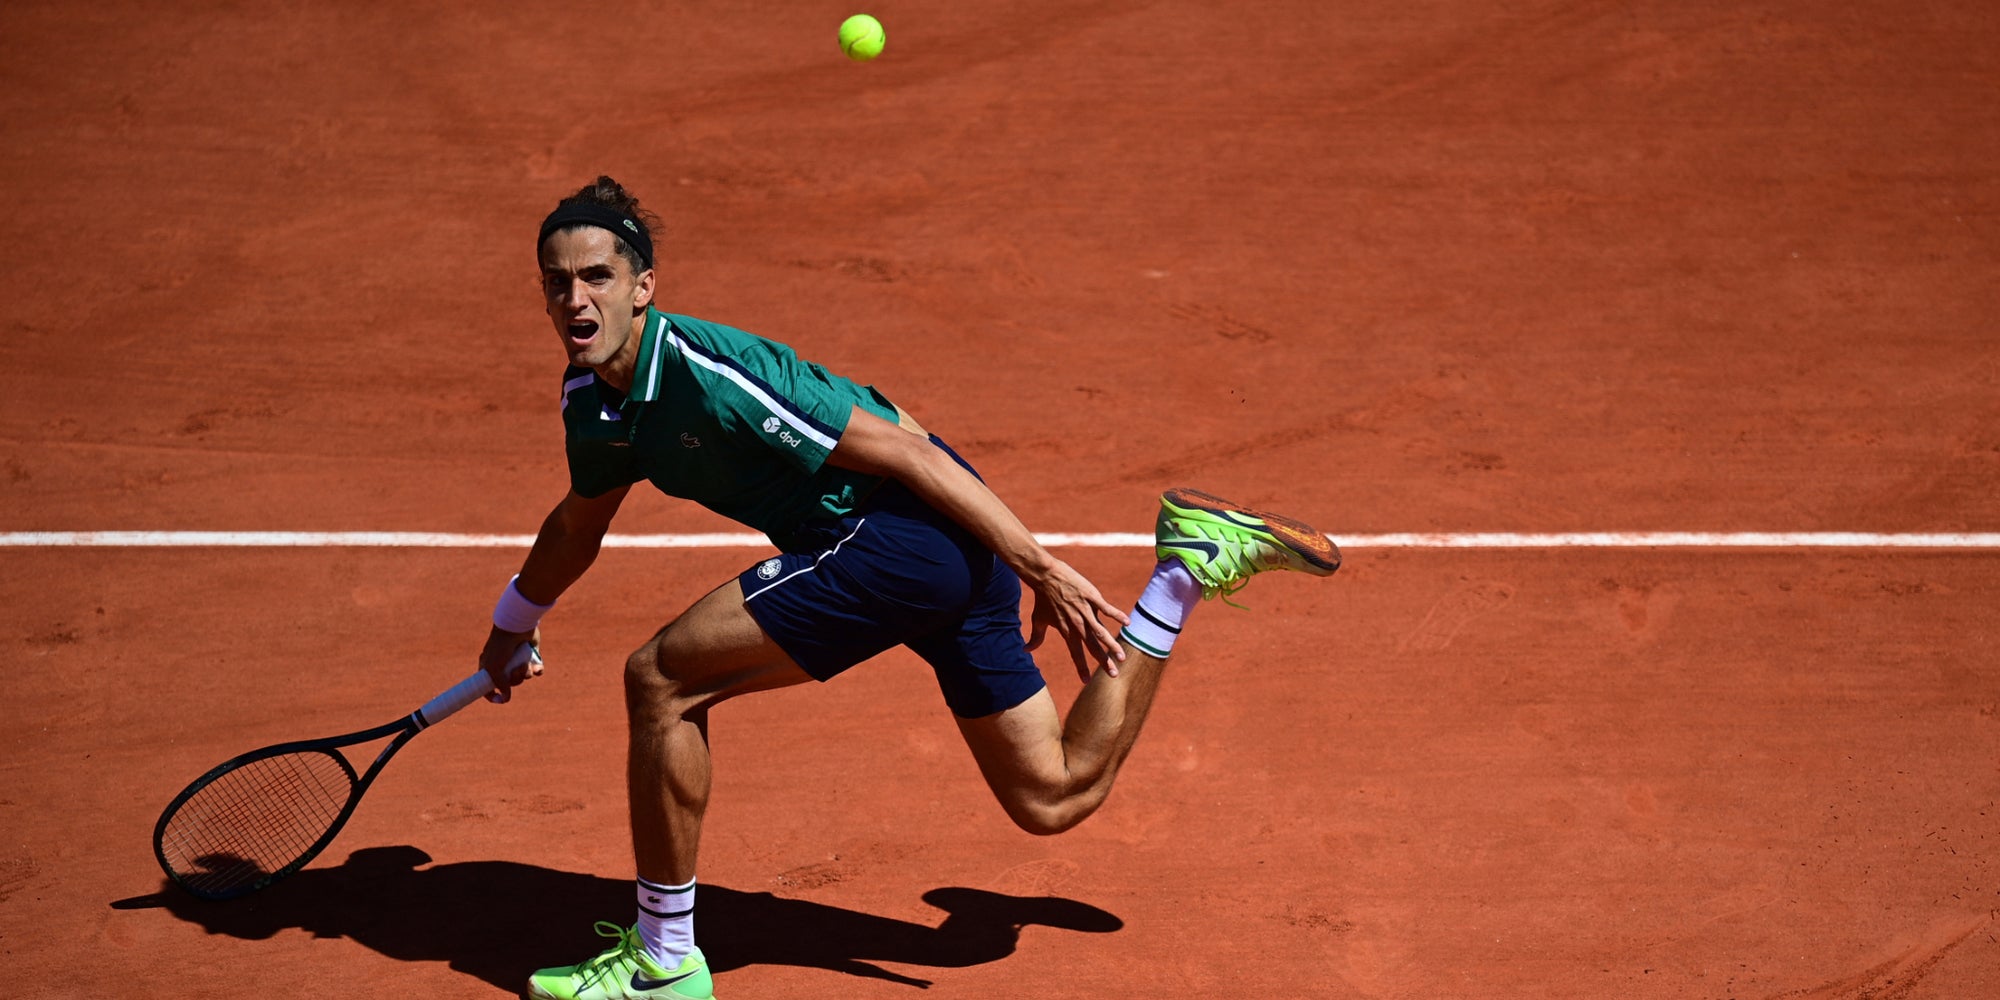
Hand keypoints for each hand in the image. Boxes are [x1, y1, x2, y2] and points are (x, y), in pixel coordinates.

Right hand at [478, 626, 542, 703]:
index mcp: (490, 665)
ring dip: (526, 673)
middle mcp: (504, 663)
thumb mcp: (494, 668)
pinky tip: (537, 667)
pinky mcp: (531, 655)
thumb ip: (500, 685)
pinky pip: (536, 669)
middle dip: (516, 680)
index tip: (499, 700)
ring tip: (525, 664)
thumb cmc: (501, 647)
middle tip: (516, 671)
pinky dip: (538, 670)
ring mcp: (518, 659)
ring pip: (524, 676)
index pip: (489, 685)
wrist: (516, 628)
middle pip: (511, 682)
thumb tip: (505, 699)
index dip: (493, 694)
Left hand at [1024, 558, 1129, 682]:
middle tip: (1114, 675)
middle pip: (1092, 647)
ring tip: (1122, 657)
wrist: (1046, 576)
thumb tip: (1025, 650)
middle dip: (1104, 661)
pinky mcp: (1091, 597)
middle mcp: (1077, 624)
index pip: (1075, 653)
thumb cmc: (1042, 599)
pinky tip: (1128, 623)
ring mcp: (1086, 611)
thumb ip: (1036, 638)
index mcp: (1066, 631)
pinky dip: (1117, 615)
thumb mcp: (1038, 620)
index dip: (1080, 667)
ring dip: (1112, 645)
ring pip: (1101, 632)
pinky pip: (1106, 608)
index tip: (1086, 681)